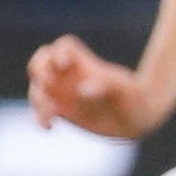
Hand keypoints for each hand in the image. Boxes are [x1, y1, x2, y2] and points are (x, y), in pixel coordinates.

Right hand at [24, 34, 158, 139]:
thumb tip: (82, 90)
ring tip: (50, 113)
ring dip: (38, 98)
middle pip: (43, 60)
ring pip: (39, 87)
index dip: (58, 52)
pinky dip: (40, 117)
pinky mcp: (63, 112)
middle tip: (47, 84)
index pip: (64, 47)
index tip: (63, 65)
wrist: (137, 119)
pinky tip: (50, 127)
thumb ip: (105, 85)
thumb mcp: (125, 89)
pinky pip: (43, 111)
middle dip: (39, 68)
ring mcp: (65, 93)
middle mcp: (71, 76)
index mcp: (86, 65)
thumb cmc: (134, 98)